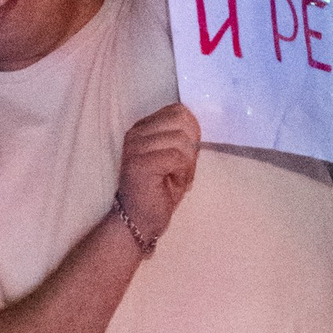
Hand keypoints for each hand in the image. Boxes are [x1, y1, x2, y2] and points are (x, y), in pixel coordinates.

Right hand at [117, 104, 201, 243]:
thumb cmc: (159, 191)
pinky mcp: (140, 163)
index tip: (186, 155)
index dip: (192, 132)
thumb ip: (183, 138)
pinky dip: (183, 173)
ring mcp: (135, 147)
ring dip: (187, 163)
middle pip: (182, 121)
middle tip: (183, 168)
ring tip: (176, 178)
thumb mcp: (174, 157)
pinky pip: (177, 157)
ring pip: (181, 140)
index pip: (178, 110)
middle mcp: (135, 133)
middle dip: (191, 146)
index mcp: (143, 128)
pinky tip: (173, 183)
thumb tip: (197, 125)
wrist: (139, 221)